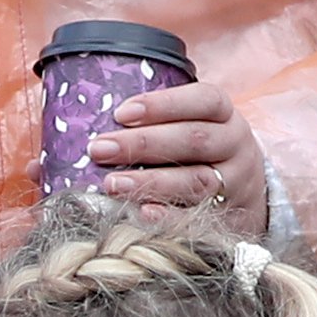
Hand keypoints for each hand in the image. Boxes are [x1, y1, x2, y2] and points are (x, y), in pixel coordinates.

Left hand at [83, 82, 266, 230]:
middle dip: (143, 144)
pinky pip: (199, 216)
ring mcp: (234, 181)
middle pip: (193, 140)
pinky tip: (142, 212)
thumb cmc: (200, 149)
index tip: (121, 113)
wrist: (247, 191)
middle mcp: (234, 144)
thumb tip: (70, 141)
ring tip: (112, 184)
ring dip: (151, 182)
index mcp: (223, 113)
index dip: (163, 104)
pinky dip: (170, 216)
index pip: (202, 100)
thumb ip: (148, 121)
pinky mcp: (229, 215)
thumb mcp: (191, 124)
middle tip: (99, 149)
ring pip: (196, 180)